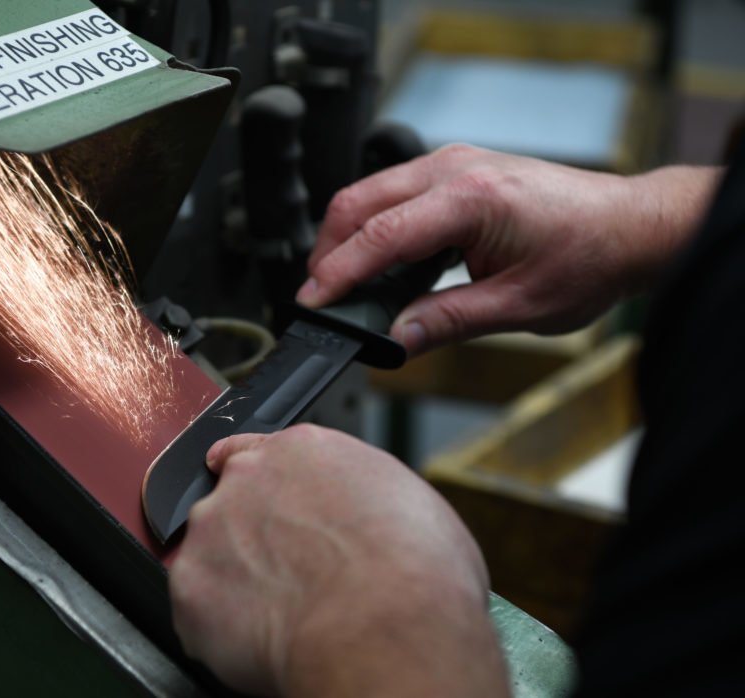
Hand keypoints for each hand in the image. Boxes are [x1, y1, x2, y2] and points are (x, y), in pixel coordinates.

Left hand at [169, 425, 507, 696]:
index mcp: (304, 450)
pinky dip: (219, 630)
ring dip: (233, 583)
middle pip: (230, 505)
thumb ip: (365, 500)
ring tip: (280, 618)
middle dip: (250, 540)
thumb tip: (371, 522)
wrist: (386, 629)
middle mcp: (248, 478)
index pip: (255, 449)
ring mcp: (212, 530)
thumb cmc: (415, 572)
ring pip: (209, 556)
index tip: (260, 501)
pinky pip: (197, 611)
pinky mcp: (190, 586)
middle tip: (291, 580)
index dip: (258, 483)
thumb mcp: (410, 504)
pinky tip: (260, 643)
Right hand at [297, 144, 720, 355]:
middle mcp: (456, 169)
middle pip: (359, 202)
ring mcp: (454, 163)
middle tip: (318, 296)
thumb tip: (395, 338)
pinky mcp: (456, 170)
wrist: (632, 225)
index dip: (338, 273)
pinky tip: (377, 260)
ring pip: (370, 192)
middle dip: (328, 251)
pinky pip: (394, 191)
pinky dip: (373, 225)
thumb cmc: (592, 256)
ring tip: (341, 283)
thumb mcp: (519, 305)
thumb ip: (448, 321)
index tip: (312, 301)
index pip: (381, 236)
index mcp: (472, 200)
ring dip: (347, 236)